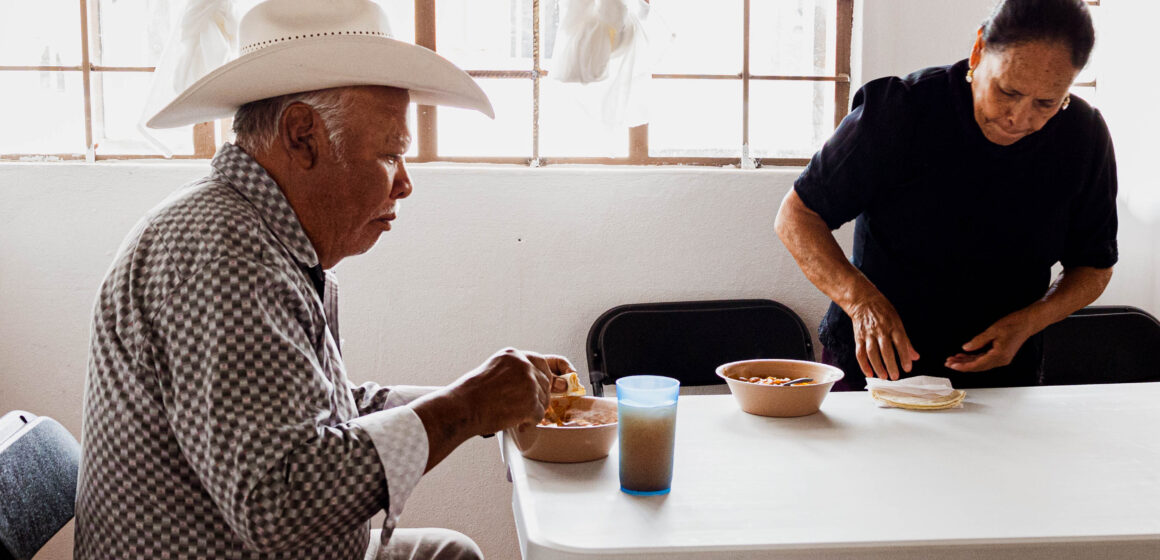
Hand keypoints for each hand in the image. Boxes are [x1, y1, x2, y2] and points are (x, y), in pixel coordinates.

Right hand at [450, 348, 574, 435]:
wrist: (462, 407)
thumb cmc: (470, 394)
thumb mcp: (492, 370)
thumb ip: (512, 372)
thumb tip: (528, 383)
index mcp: (513, 355)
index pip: (540, 362)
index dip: (545, 376)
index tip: (549, 384)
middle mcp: (523, 365)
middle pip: (544, 382)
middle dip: (538, 397)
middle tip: (526, 407)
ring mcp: (529, 383)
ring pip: (543, 399)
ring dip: (532, 410)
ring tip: (516, 415)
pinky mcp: (530, 402)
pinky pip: (539, 414)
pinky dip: (530, 422)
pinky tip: (518, 422)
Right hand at [848, 293, 919, 379]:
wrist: (863, 301)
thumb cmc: (883, 311)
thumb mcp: (898, 322)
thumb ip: (906, 341)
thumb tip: (915, 357)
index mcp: (893, 325)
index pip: (900, 343)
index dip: (904, 356)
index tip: (907, 368)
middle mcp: (880, 330)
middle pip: (885, 350)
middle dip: (891, 364)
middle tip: (895, 376)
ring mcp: (868, 334)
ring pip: (872, 353)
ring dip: (878, 366)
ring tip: (884, 376)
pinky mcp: (859, 337)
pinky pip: (860, 353)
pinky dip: (864, 364)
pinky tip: (869, 373)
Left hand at [946, 311, 1035, 371]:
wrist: (1028, 322)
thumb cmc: (1013, 324)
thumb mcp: (993, 330)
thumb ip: (978, 341)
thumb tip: (966, 348)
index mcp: (999, 356)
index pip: (977, 365)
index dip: (963, 366)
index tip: (952, 365)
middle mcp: (1001, 360)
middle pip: (978, 366)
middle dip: (962, 365)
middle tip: (948, 363)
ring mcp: (1001, 358)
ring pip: (980, 363)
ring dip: (967, 362)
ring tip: (954, 359)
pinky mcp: (1001, 355)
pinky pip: (985, 359)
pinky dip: (974, 357)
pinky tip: (964, 355)